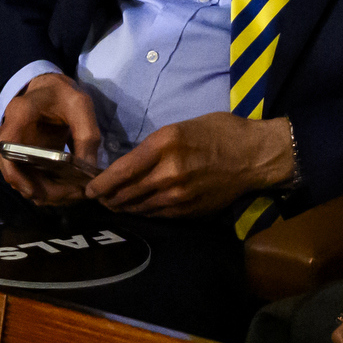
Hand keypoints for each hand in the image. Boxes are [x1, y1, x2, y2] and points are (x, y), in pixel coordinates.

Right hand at [0, 74, 109, 206]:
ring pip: (22, 180)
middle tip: (73, 195)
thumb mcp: (80, 106)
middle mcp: (9, 134)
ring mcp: (14, 149)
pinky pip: (30, 179)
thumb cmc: (63, 94)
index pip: (4, 148)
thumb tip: (88, 168)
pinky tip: (68, 190)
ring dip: (46, 194)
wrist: (50, 90)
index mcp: (19, 115)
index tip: (34, 192)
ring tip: (75, 194)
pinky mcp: (23, 159)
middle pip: (14, 172)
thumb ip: (86, 134)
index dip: (15, 174)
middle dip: (42, 190)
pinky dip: (47, 189)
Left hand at [81, 110, 293, 216]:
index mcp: (165, 144)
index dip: (101, 183)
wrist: (254, 156)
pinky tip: (137, 210)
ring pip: (139, 207)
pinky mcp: (187, 211)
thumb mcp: (182, 126)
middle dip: (108, 198)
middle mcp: (168, 172)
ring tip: (113, 205)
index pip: (122, 170)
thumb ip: (155, 146)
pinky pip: (156, 215)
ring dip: (123, 207)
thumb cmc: (221, 132)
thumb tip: (131, 164)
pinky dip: (143, 213)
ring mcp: (178, 196)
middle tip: (97, 198)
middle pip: (126, 192)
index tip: (89, 188)